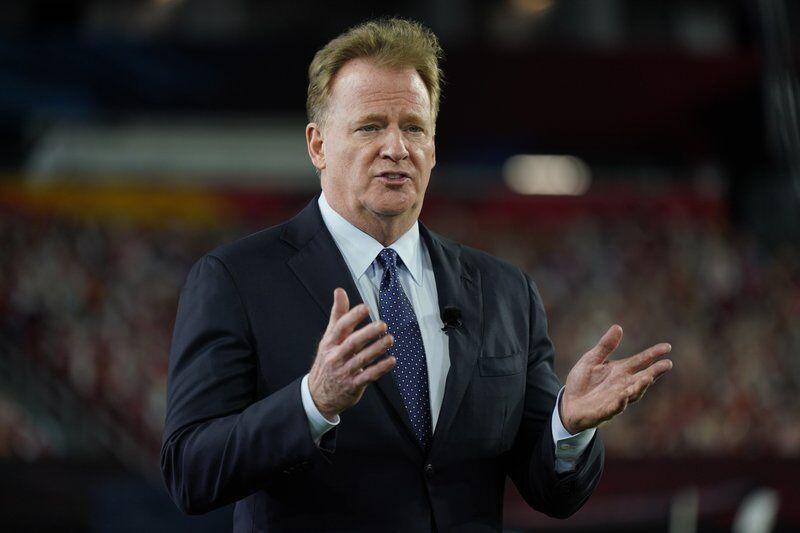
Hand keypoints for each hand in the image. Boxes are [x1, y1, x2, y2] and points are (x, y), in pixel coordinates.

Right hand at [308, 288, 395, 419]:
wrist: (318, 395)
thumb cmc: (327, 361)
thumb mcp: (329, 338)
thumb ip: (338, 315)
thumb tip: (340, 291)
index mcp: (329, 343)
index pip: (340, 327)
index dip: (352, 317)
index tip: (365, 308)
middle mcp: (335, 357)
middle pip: (352, 343)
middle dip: (368, 333)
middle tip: (382, 324)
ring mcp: (344, 372)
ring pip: (362, 359)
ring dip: (377, 349)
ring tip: (390, 339)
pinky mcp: (353, 385)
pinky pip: (368, 376)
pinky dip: (380, 368)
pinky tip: (391, 360)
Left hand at [559, 325, 672, 433]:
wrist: (567, 404)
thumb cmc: (582, 382)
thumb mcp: (591, 359)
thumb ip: (605, 346)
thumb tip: (618, 327)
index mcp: (619, 371)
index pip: (640, 361)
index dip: (653, 354)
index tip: (667, 347)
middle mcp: (621, 385)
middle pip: (642, 378)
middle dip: (654, 372)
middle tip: (667, 364)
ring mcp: (615, 399)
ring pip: (632, 394)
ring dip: (640, 386)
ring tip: (649, 377)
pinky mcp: (604, 412)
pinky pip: (614, 408)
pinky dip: (620, 403)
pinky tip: (624, 396)